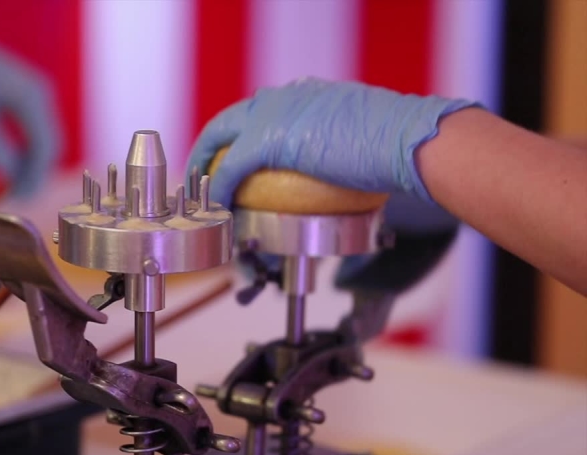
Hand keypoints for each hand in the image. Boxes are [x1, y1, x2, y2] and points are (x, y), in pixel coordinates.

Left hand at [0, 23, 62, 195]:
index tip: (20, 199)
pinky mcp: (19, 102)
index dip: (36, 176)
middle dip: (36, 174)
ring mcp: (32, 97)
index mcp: (32, 96)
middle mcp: (39, 95)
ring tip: (13, 191)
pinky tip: (11, 172)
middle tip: (17, 200)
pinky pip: (31, 135)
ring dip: (31, 167)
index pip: (45, 146)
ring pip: (42, 142)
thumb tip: (11, 178)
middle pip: (49, 146)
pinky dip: (24, 156)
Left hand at [186, 77, 478, 208]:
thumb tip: (343, 173)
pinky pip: (229, 168)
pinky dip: (219, 189)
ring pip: (219, 135)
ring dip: (205, 165)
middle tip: (202, 177)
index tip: (235, 159)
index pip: (260, 111)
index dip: (241, 136)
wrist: (406, 141)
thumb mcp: (361, 140)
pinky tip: (218, 207)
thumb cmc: (397, 147)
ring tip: (200, 194)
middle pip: (229, 120)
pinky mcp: (265, 138)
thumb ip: (339, 149)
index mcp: (305, 95)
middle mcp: (283, 97)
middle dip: (207, 147)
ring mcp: (272, 112)